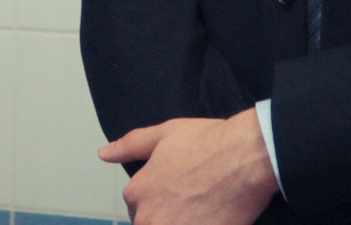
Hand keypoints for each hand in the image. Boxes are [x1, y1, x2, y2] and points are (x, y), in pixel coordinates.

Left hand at [98, 108, 277, 223]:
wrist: (245, 158)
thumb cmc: (208, 144)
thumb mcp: (163, 135)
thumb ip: (129, 146)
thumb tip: (104, 153)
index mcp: (137, 193)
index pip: (136, 209)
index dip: (160, 201)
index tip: (179, 194)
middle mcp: (149, 218)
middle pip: (151, 224)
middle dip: (169, 218)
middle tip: (194, 204)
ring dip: (183, 222)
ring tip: (201, 212)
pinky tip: (211, 219)